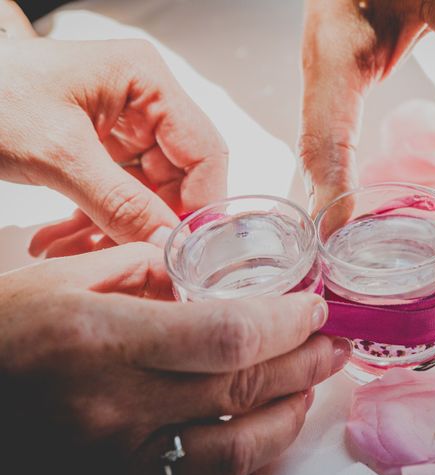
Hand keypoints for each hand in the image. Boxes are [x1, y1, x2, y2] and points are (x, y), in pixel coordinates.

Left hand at [0, 35, 227, 256]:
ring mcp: (126, 128)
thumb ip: (120, 202)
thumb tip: (167, 242)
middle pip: (178, 178)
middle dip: (152, 223)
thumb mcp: (59, 153)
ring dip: (115, 229)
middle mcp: (145, 104)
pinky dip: (94, 221)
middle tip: (134, 259)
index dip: (201, 203)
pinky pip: (118, 195)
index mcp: (147, 82)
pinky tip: (63, 241)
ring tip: (75, 253)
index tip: (186, 247)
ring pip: (146, 194)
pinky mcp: (104, 150)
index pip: (203, 152)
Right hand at [0, 243, 349, 474]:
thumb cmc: (0, 334)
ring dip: (290, 413)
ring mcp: (119, 457)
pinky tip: (270, 428)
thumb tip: (194, 268)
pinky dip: (252, 454)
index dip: (284, 322)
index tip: (313, 308)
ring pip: (236, 447)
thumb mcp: (57, 280)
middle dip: (304, 363)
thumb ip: (135, 265)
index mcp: (102, 339)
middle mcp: (117, 405)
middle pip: (241, 387)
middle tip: (334, 344)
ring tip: (313, 383)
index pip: (225, 335)